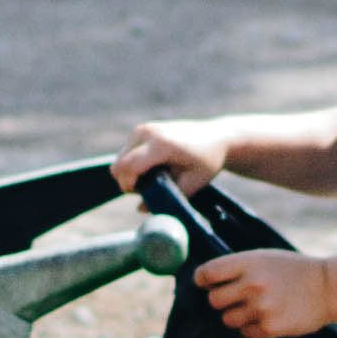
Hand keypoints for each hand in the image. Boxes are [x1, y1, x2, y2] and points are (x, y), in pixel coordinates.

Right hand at [112, 120, 237, 193]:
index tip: (139, 194)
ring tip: (155, 176)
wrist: (217, 136)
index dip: (128, 184)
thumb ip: (168, 197)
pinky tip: (154, 166)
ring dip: (131, 172)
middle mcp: (149, 132)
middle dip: (127, 180)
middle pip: (120, 163)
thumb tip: (140, 209)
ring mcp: (144, 128)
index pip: (128, 166)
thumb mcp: (193, 183)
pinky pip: (127, 152)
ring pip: (121, 158)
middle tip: (147, 189)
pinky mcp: (141, 129)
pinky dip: (134, 163)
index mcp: (162, 145)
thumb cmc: (207, 161)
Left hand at [193, 248, 336, 337]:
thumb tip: (206, 282)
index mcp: (249, 263)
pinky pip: (245, 332)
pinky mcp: (269, 328)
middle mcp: (252, 285)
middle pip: (213, 300)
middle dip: (221, 299)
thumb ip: (238, 267)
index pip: (207, 273)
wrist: (328, 288)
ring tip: (254, 308)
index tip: (206, 283)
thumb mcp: (265, 257)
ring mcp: (260, 308)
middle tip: (235, 297)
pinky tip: (267, 317)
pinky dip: (251, 327)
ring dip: (236, 315)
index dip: (202, 279)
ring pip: (227, 319)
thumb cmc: (293, 270)